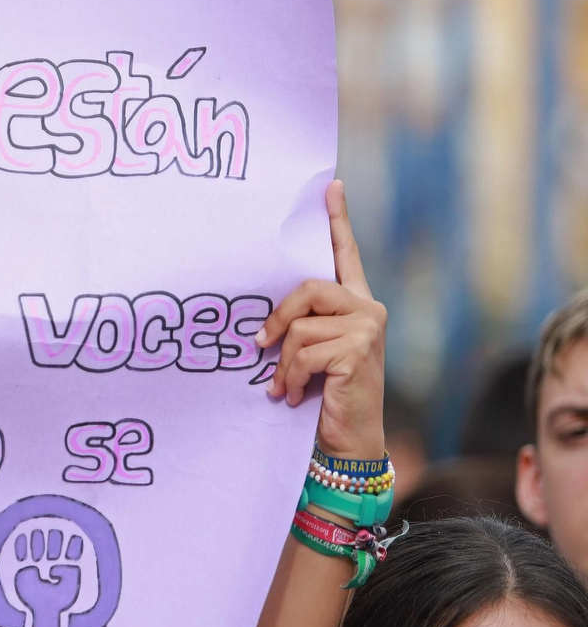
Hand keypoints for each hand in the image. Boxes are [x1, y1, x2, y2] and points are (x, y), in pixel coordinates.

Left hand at [256, 180, 385, 460]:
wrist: (346, 441)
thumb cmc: (323, 397)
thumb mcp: (308, 354)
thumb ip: (298, 326)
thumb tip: (259, 318)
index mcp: (355, 304)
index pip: (345, 254)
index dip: (337, 220)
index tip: (331, 185)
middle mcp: (367, 309)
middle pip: (307, 287)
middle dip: (277, 320)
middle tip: (260, 347)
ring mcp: (367, 328)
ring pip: (300, 327)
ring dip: (283, 363)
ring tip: (285, 386)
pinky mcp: (358, 350)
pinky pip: (303, 352)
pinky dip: (291, 377)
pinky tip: (296, 396)